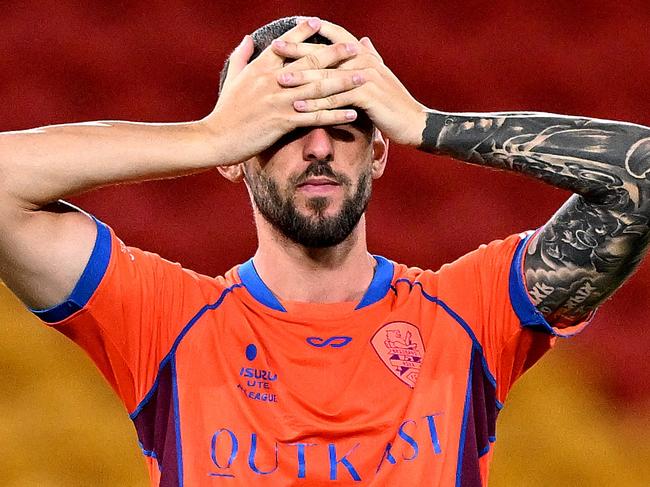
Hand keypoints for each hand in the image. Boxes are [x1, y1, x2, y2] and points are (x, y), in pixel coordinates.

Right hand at [200, 18, 362, 165]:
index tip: (320, 22)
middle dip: (335, 53)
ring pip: (317, 88)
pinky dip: (335, 114)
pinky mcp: (283, 121)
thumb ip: (242, 56)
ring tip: (363, 77)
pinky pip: (316, 117)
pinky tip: (352, 112)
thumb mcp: (232, 79)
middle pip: (310, 62)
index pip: (287, 44)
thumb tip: (248, 38)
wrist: (216, 138)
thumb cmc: (225, 111)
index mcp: (260, 68)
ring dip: (343, 82)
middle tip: (355, 47)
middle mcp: (273, 80)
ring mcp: (279, 101)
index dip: (304, 32)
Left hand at [271, 21, 428, 145]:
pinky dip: (317, 104)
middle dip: (298, 50)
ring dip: (303, 78)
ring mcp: (366, 78)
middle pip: (325, 53)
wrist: (414, 121)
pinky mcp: (367, 97)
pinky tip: (299, 107)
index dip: (313, 29)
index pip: (336, 35)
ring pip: (328, 76)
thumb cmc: (394, 101)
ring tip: (280, 80)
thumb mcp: (381, 75)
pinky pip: (336, 99)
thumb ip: (370, 57)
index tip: (291, 26)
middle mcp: (364, 61)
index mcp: (364, 54)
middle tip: (275, 47)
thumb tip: (363, 40)